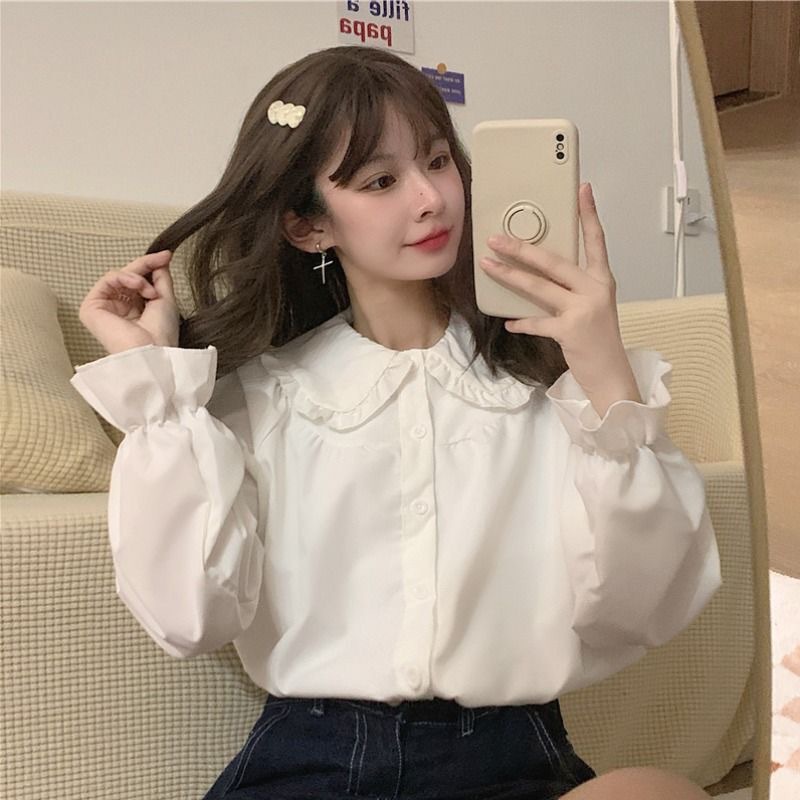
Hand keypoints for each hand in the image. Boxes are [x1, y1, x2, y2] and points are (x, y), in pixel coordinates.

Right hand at [78, 250, 179, 354]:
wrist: (152, 352)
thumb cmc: (161, 335)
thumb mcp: (165, 299)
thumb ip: (160, 277)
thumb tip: (160, 259)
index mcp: (135, 312)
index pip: (138, 282)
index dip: (151, 266)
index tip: (166, 256)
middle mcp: (118, 310)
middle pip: (127, 277)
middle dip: (145, 266)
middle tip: (161, 259)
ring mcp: (104, 309)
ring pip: (118, 276)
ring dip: (138, 277)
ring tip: (151, 290)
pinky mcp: (91, 308)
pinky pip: (107, 280)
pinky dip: (126, 278)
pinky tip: (139, 286)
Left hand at [479, 182, 638, 403]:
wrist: (611, 374)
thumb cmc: (598, 339)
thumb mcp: (592, 306)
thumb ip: (571, 288)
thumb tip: (536, 273)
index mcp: (602, 280)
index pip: (596, 240)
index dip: (589, 214)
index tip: (582, 189)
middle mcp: (595, 290)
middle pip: (554, 261)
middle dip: (522, 248)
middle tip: (498, 238)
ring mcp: (583, 310)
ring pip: (539, 287)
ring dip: (510, 276)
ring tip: (489, 265)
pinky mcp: (571, 331)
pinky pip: (537, 322)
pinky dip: (521, 322)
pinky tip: (509, 321)